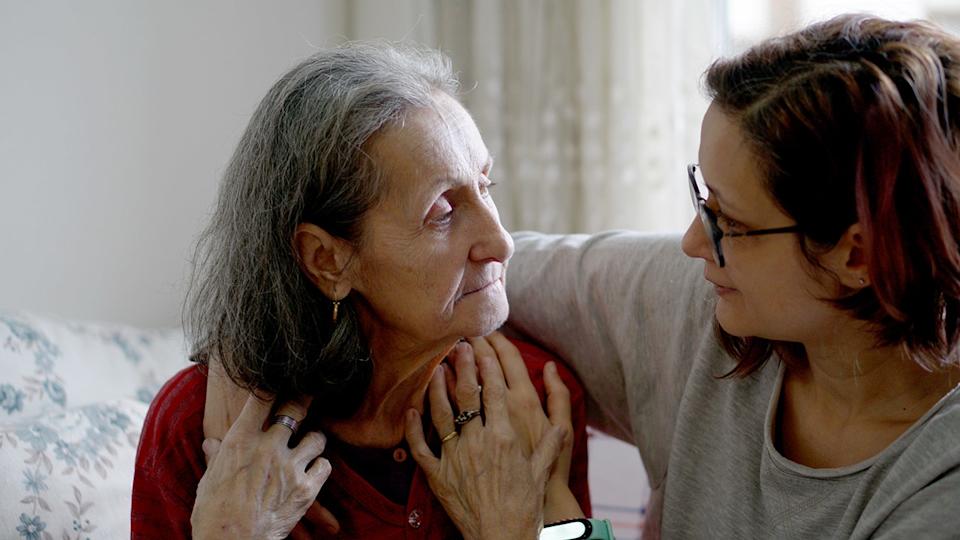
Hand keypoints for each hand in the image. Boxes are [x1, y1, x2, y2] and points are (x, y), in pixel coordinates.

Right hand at [202, 359, 340, 535]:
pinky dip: (320, 467)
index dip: (273, 382)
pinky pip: (325, 465)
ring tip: (310, 444)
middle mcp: (268, 447)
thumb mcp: (209, 481)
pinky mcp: (306, 489)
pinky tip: (313, 470)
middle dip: (304, 398)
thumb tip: (212, 444)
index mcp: (240, 441)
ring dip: (314, 439)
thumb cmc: (213, 515)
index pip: (261, 397)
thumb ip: (217, 458)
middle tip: (309, 394)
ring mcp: (290, 467)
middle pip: (296, 409)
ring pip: (317, 436)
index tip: (281, 376)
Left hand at [405, 341, 565, 539]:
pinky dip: (413, 427)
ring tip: (436, 368)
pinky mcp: (438, 475)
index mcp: (505, 437)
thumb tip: (559, 421)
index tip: (484, 348)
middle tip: (458, 345)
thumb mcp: (543, 472)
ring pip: (441, 414)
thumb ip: (551, 442)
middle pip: (467, 396)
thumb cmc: (525, 507)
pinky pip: (421, 447)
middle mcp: (478, 442)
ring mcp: (455, 457)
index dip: (488, 367)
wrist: (501, 537)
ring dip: (437, 389)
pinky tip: (410, 409)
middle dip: (462, 367)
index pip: (494, 393)